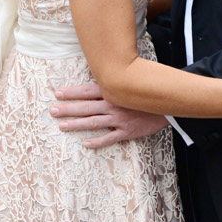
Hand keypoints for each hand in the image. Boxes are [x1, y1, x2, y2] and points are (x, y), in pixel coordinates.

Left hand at [51, 83, 167, 150]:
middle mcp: (114, 104)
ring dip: (76, 124)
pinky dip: (97, 142)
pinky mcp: (128, 131)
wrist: (170, 105)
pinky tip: (85, 144)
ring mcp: (120, 119)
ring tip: (61, 126)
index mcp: (114, 91)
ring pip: (94, 122)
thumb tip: (100, 77)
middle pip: (86, 107)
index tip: (57, 93)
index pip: (88, 90)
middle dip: (68, 108)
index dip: (72, 92)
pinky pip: (109, 138)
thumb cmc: (148, 93)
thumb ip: (115, 83)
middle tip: (52, 110)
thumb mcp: (131, 83)